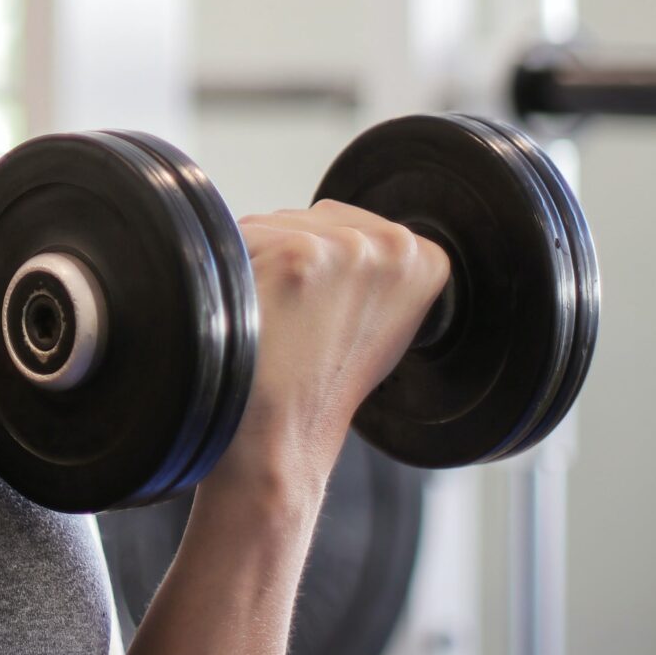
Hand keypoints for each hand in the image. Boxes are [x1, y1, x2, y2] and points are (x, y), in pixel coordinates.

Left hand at [199, 202, 451, 509]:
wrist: (282, 436)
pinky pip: (241, 238)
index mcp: (424, 261)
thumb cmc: (320, 385)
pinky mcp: (297, 255)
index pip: (351, 226)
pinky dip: (231, 272)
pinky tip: (251, 315)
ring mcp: (345, 248)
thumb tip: (341, 229)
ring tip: (274, 321)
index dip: (323, 266)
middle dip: (291, 257)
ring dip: (258, 261)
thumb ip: (374, 267)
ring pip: (272, 224)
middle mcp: (394, 246)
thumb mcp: (380, 323)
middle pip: (311, 219)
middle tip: (294, 321)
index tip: (322, 310)